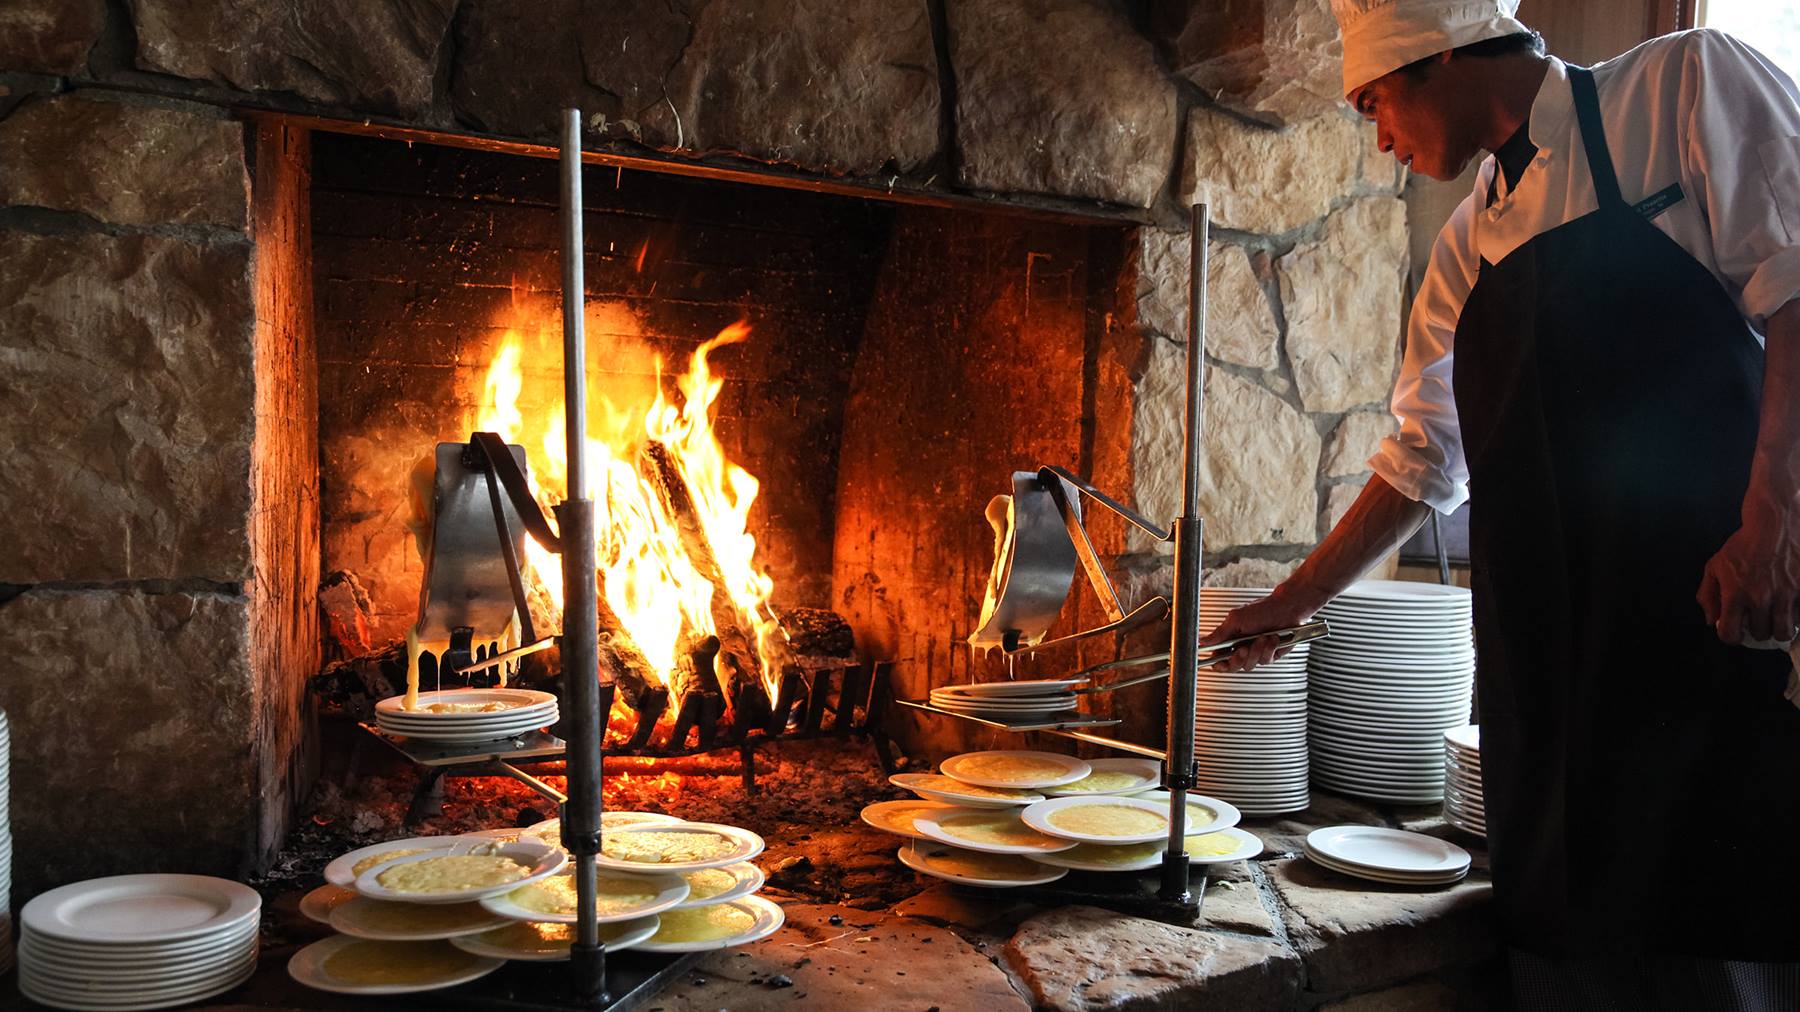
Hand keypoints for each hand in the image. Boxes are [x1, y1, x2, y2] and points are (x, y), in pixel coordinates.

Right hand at [1197, 586, 1320, 672]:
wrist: (1286, 609)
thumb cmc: (1262, 609)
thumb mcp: (1236, 620)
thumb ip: (1219, 633)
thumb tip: (1201, 641)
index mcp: (1230, 640)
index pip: (1219, 658)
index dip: (1218, 664)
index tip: (1219, 663)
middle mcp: (1242, 647)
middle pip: (1233, 666)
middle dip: (1238, 659)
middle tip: (1242, 648)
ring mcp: (1256, 652)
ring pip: (1249, 665)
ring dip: (1256, 651)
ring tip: (1262, 637)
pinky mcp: (1269, 655)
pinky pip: (1265, 661)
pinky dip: (1268, 649)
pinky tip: (1271, 638)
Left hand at [1698, 489, 1799, 643]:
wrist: (1775, 523)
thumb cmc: (1743, 545)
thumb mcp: (1715, 566)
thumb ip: (1708, 595)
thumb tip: (1710, 621)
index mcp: (1735, 593)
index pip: (1731, 634)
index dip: (1731, 636)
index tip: (1736, 631)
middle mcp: (1761, 597)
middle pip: (1761, 635)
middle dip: (1757, 629)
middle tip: (1758, 617)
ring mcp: (1786, 594)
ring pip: (1784, 632)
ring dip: (1778, 627)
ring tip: (1775, 616)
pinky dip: (1796, 615)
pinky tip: (1789, 605)